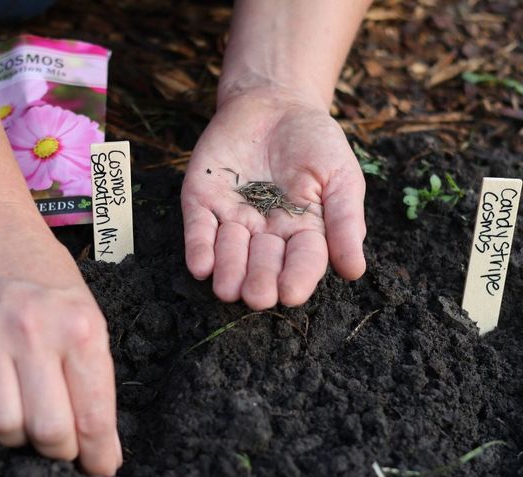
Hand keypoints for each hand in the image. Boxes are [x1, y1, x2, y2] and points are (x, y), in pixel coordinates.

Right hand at [0, 206, 121, 476]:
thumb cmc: (43, 277)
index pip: (94, 413)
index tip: (99, 468)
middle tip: (58, 442)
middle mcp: (33, 331)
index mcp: (79, 326)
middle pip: (48, 431)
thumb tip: (96, 441)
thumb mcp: (86, 312)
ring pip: (2, 426)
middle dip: (58, 450)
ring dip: (14, 434)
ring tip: (21, 412)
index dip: (98, 453)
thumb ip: (92, 372)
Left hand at [181, 88, 365, 308]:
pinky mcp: (202, 201)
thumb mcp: (340, 176)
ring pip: (229, 251)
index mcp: (303, 233)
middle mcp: (265, 233)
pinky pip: (198, 228)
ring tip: (227, 289)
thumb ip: (344, 220)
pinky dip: (198, 247)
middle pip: (262, 263)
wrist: (276, 102)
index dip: (297, 278)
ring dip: (228, 270)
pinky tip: (201, 266)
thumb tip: (355, 271)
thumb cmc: (315, 142)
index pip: (302, 261)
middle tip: (256, 297)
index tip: (291, 294)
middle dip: (259, 281)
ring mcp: (232, 218)